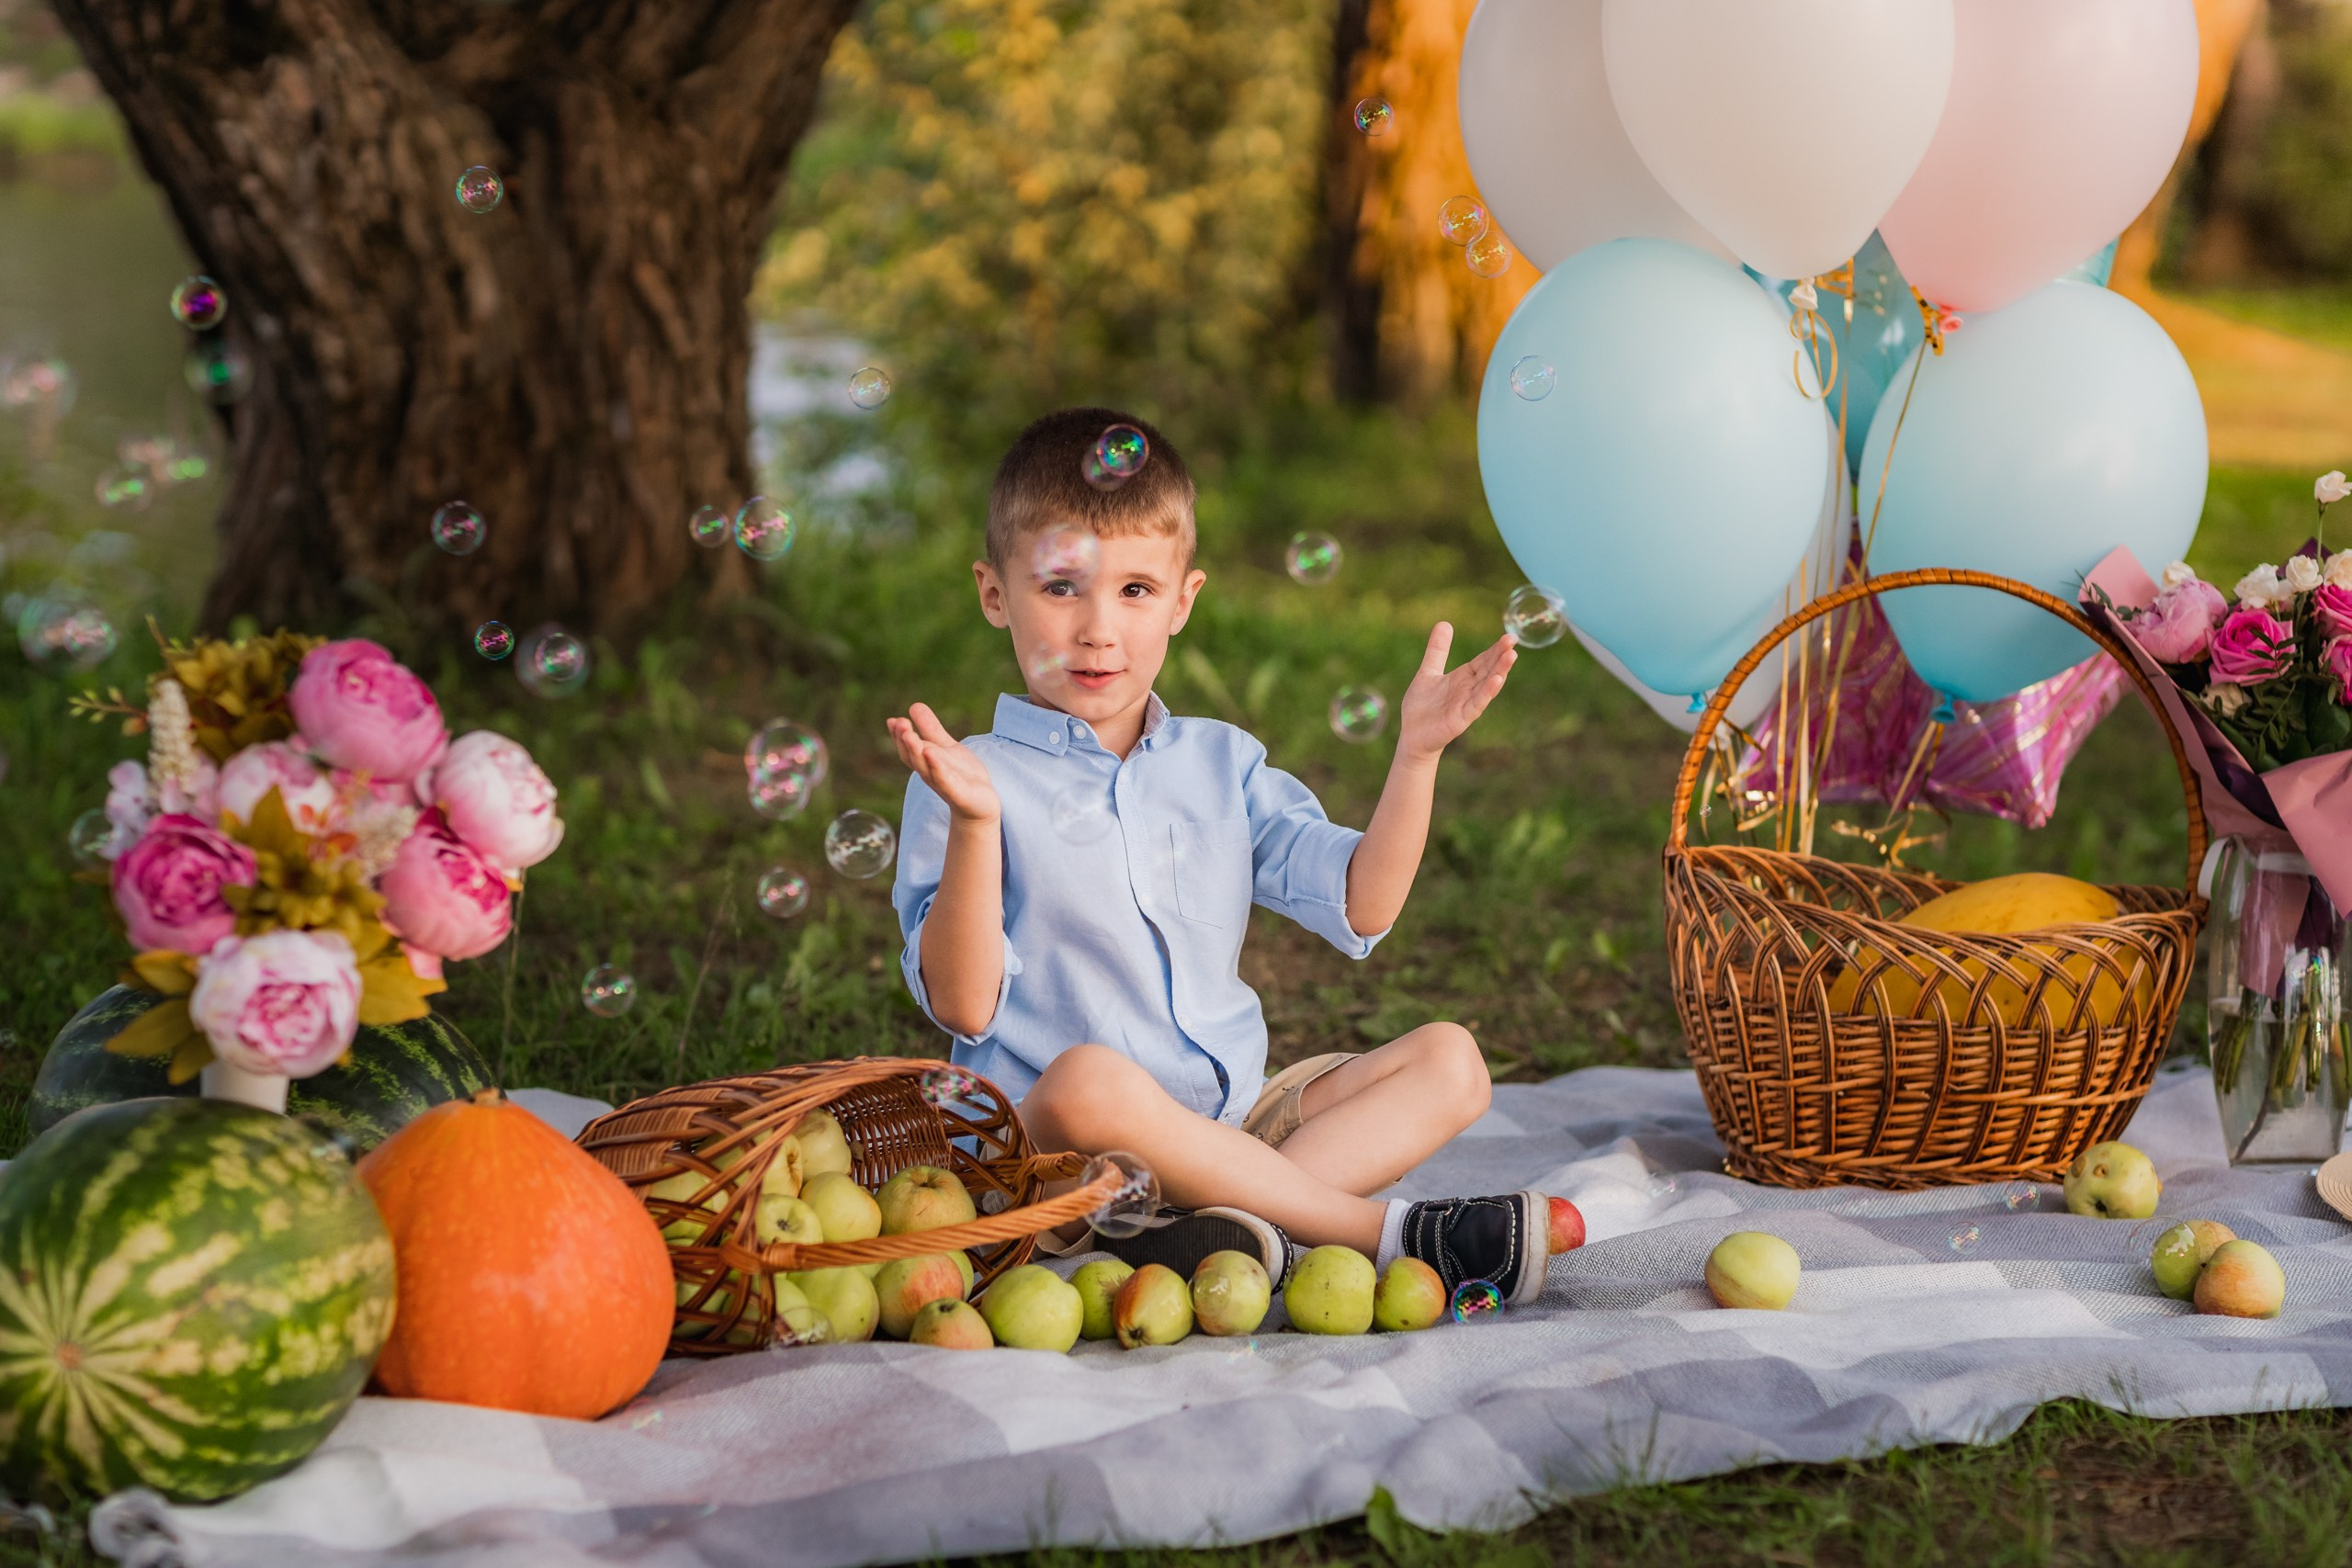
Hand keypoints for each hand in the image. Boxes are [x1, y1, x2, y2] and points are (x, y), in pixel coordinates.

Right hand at [888, 703, 1000, 823]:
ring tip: (910, 734)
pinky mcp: (958, 794)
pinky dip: (937, 768)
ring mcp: (943, 784)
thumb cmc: (961, 775)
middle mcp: (929, 773)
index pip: (907, 748)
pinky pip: (945, 781)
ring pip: (925, 768)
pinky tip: (932, 754)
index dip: (899, 736)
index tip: (894, 720)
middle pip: (913, 757)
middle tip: (900, 723)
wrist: (981, 804)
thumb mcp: (946, 747)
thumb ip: (930, 729)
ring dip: (916, 751)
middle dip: (904, 740)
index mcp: (925, 762)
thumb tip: (913, 706)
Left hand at [1396, 622, 1514, 763]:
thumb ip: (1437, 650)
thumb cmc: (1422, 706)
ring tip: (1511, 656)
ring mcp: (1467, 704)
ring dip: (1500, 671)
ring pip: (1487, 685)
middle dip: (1501, 656)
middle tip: (1513, 640)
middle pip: (1489, 669)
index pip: (1483, 660)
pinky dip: (1487, 692)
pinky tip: (1496, 680)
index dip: (1495, 649)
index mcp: (1463, 677)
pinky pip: (1476, 703)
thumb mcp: (1428, 671)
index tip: (1510, 636)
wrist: (1412, 735)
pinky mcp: (1461, 718)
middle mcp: (1468, 689)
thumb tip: (1444, 623)